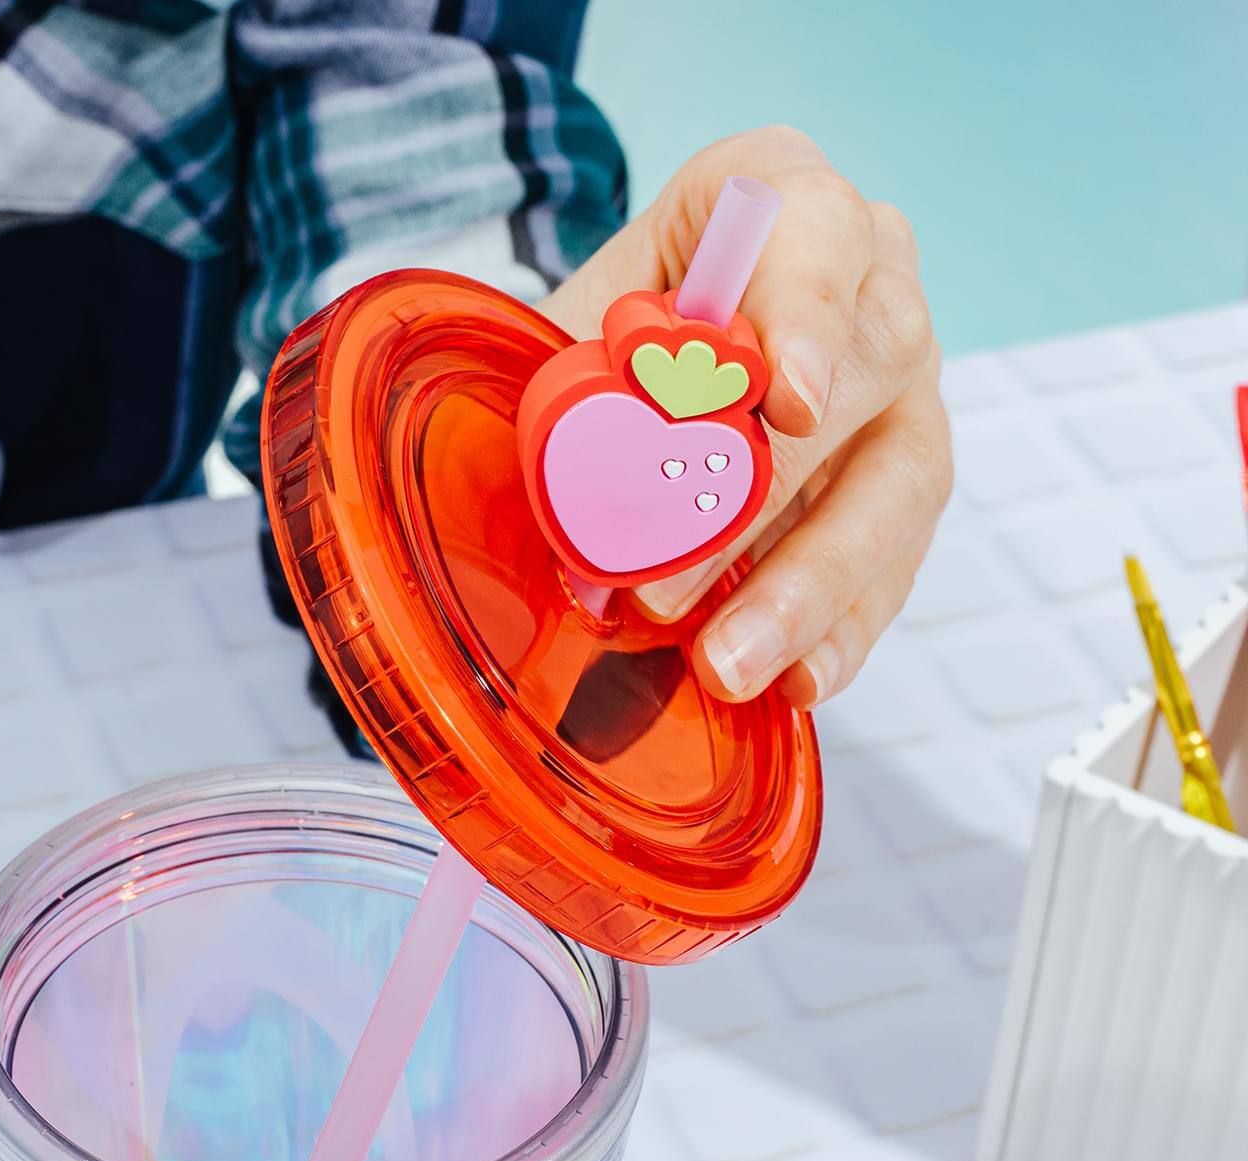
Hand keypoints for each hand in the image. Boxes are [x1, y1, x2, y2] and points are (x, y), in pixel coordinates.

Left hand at [539, 125, 951, 705]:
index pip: (815, 230)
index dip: (805, 314)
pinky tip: (796, 681)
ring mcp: (903, 385)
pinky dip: (842, 630)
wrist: (638, 359)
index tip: (790, 404)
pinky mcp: (905, 481)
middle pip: (870, 371)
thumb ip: (551, 376)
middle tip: (669, 591)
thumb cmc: (606, 331)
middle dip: (768, 497)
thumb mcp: (560, 331)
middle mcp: (872, 279)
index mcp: (780, 202)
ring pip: (899, 481)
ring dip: (806, 588)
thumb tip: (532, 483)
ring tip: (725, 665)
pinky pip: (899, 562)